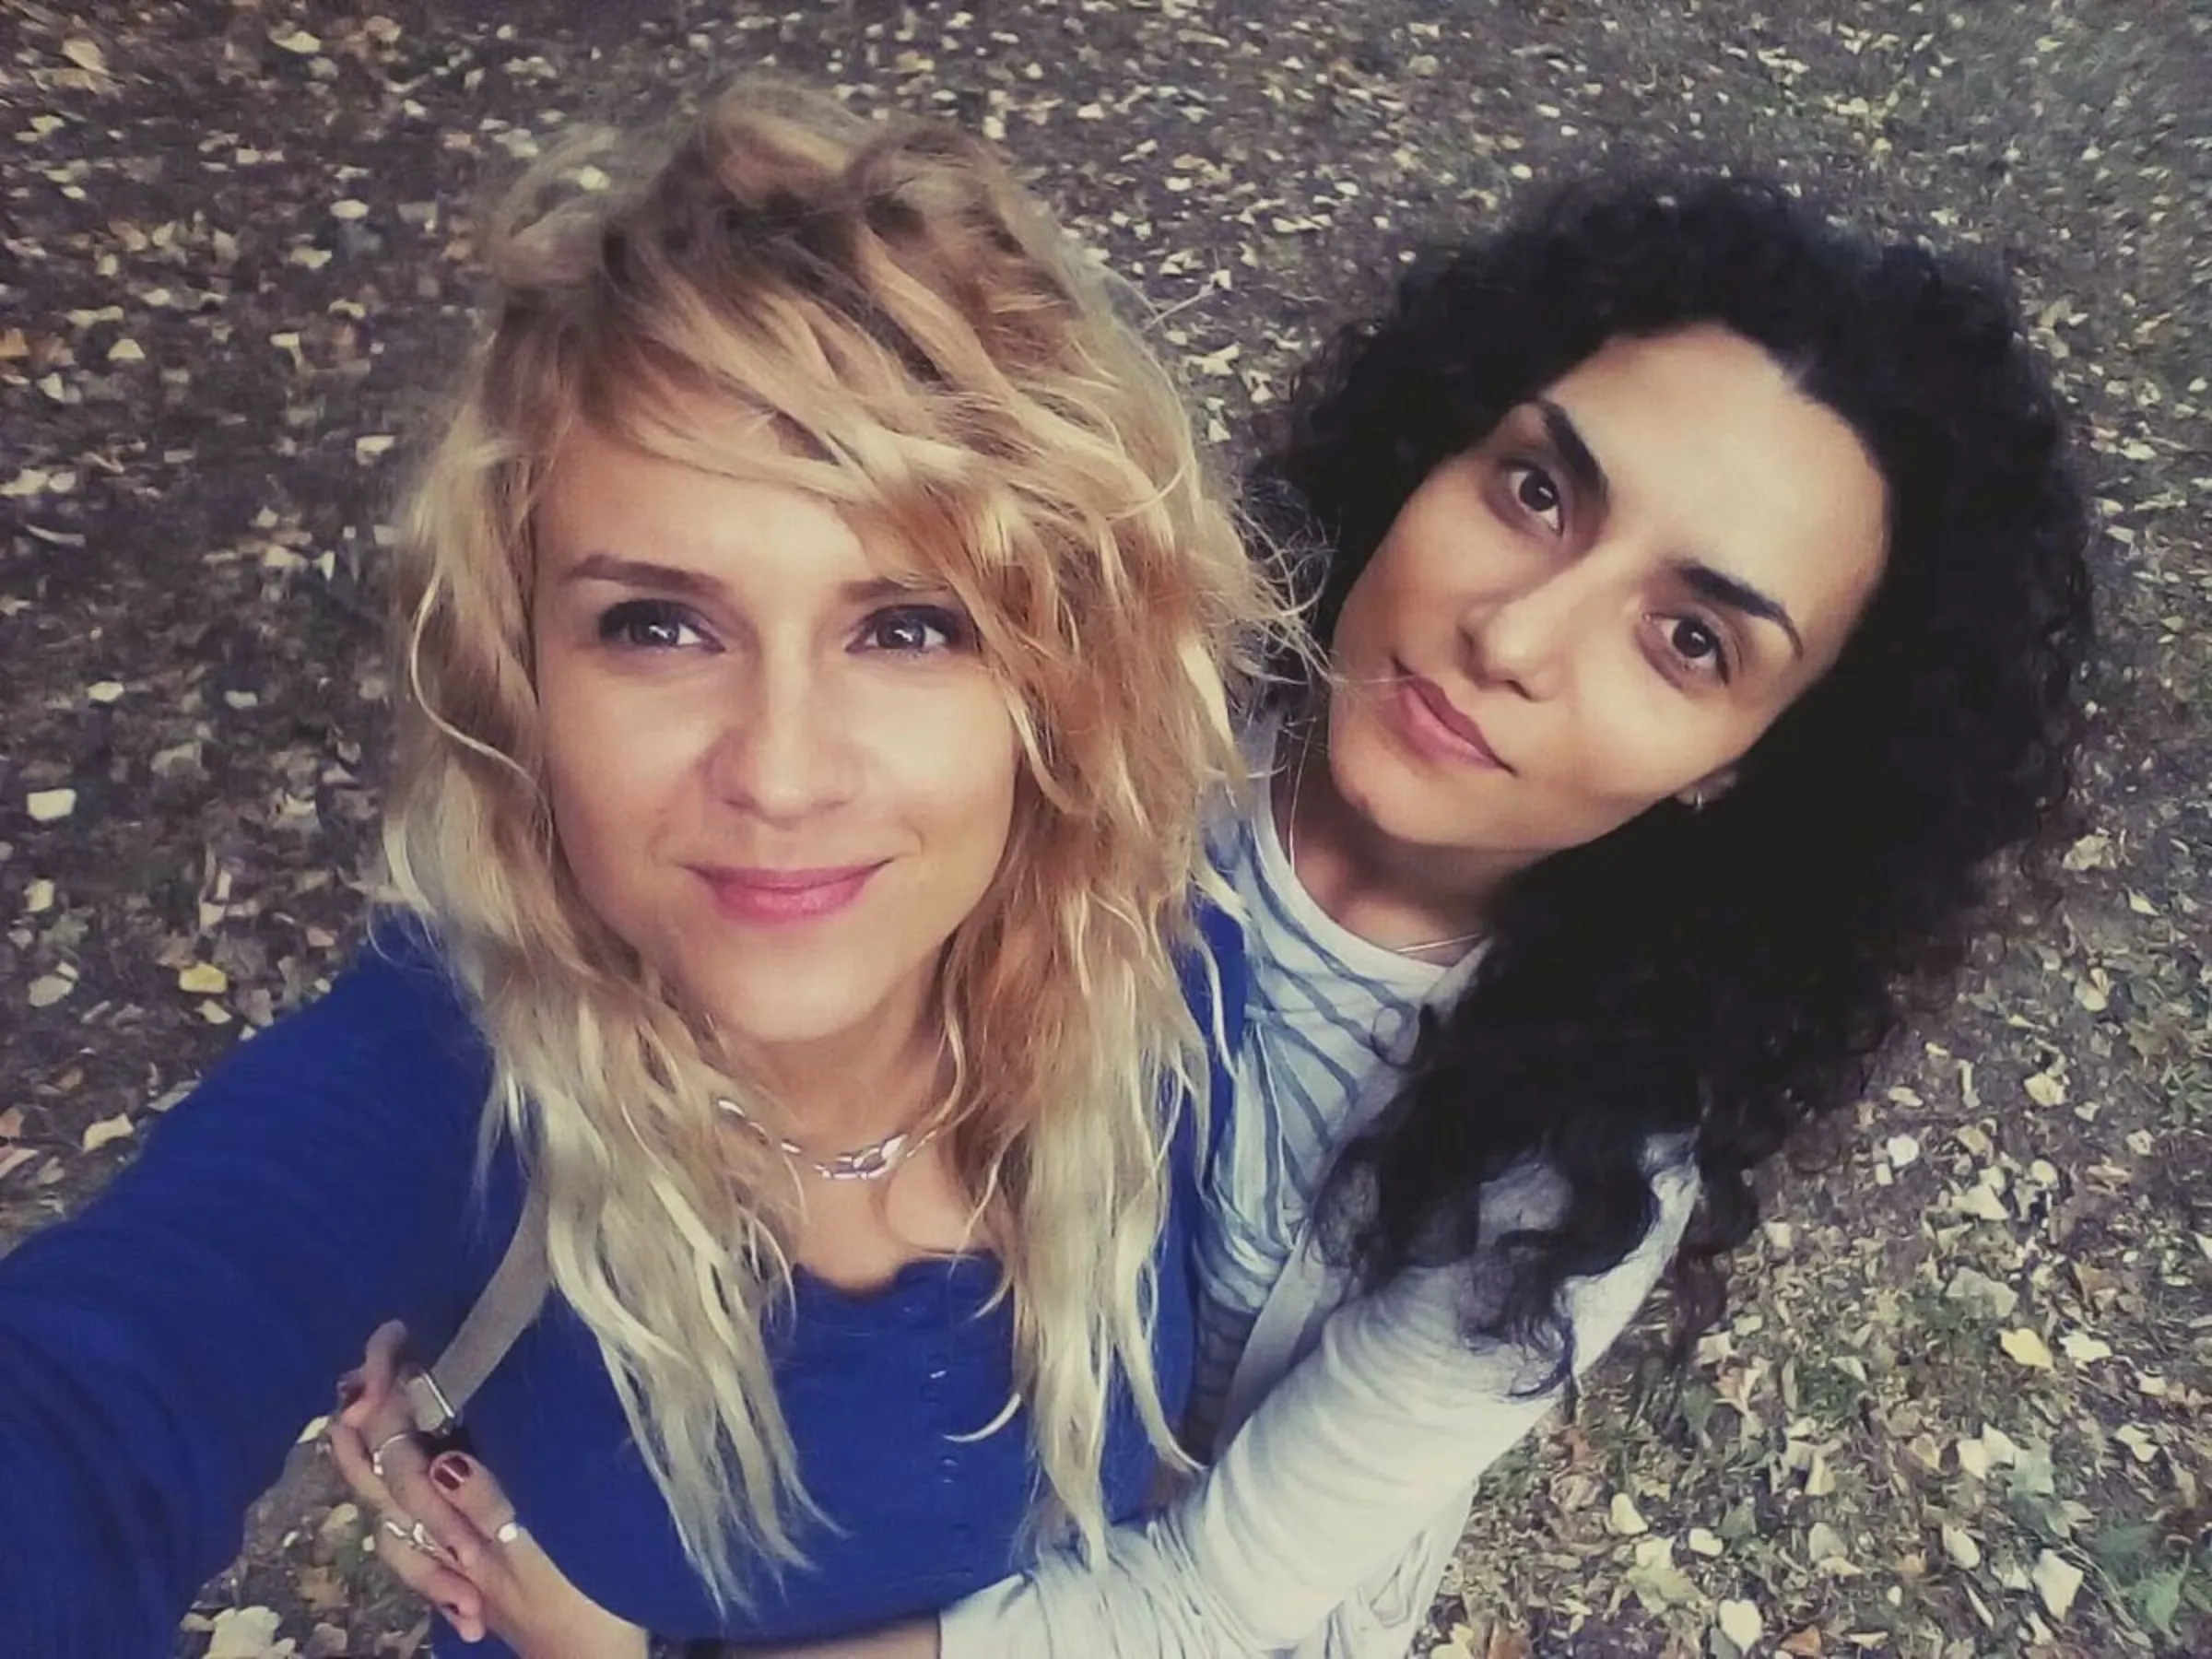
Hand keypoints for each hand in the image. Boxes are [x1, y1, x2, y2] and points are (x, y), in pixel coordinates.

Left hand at [327, 1321, 647, 1658]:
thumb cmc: (577, 1607)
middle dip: (371, 1411)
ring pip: (392, 1499)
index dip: (388, 1395)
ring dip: (380, 1445)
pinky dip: (410, 1486)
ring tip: (376, 1397)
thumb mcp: (535, 1557)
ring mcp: (450, 1555)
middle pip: (382, 1474)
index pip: (398, 1455)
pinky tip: (423, 1464)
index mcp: (447, 1531)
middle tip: (378, 1351)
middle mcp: (436, 1541)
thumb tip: (442, 1458)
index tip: (393, 1338)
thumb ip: (487, 1509)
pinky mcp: (470, 1562)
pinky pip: (418, 1518)